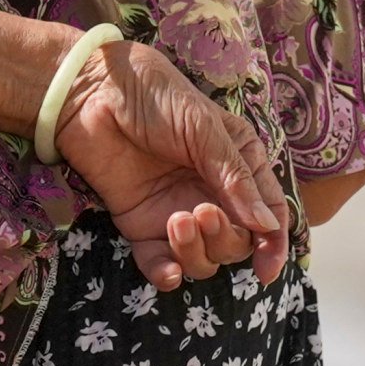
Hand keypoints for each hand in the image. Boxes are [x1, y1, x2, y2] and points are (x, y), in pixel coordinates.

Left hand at [52, 36, 290, 292]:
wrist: (92, 92)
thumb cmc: (155, 96)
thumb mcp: (204, 130)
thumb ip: (236, 179)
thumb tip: (268, 227)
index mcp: (239, 165)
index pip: (268, 214)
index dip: (272, 244)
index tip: (267, 268)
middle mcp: (212, 193)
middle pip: (236, 243)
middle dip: (225, 239)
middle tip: (202, 213)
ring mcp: (177, 211)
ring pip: (202, 258)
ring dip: (195, 252)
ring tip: (176, 221)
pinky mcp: (141, 224)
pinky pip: (159, 262)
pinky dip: (166, 273)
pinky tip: (166, 270)